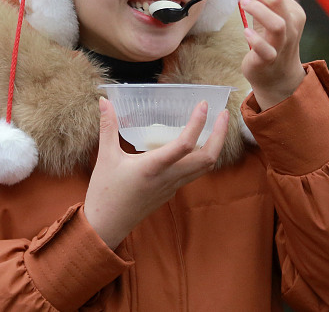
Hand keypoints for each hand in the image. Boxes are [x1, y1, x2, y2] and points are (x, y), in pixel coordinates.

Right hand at [84, 97, 227, 248]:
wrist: (106, 227)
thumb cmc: (105, 193)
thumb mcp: (105, 157)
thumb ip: (108, 127)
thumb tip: (104, 100)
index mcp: (153, 167)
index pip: (185, 144)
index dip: (198, 123)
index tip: (203, 104)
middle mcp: (169, 177)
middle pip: (208, 158)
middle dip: (220, 135)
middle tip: (223, 114)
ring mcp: (172, 186)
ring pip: (205, 167)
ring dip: (215, 146)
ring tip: (217, 126)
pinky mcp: (171, 192)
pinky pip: (194, 173)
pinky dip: (202, 157)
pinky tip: (196, 145)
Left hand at [225, 0, 305, 110]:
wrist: (278, 75)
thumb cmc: (270, 39)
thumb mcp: (264, 12)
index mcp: (292, 10)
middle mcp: (291, 25)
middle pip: (277, 0)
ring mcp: (282, 44)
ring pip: (277, 25)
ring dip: (258, 11)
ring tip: (241, 4)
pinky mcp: (271, 60)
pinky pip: (267, 50)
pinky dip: (255, 40)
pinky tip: (245, 32)